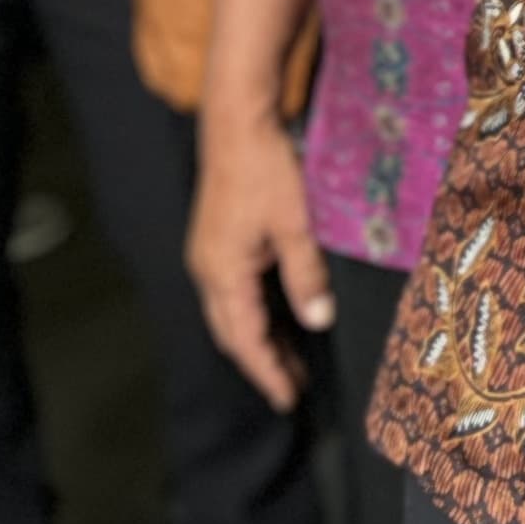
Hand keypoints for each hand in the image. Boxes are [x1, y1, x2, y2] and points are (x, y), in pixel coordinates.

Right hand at [188, 108, 329, 411]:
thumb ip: (306, 274)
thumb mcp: (295, 224)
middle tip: (292, 388)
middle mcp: (207, 270)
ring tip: (288, 361)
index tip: (288, 399)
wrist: (238, 124)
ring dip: (257, 338)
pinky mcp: (215, 240)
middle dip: (261, 362)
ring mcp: (208, 255)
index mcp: (223, 273)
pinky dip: (251, 313)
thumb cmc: (267, 170)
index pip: (246, 339)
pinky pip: (231, 292)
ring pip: (230, 314)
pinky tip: (273, 315)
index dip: (267, 371)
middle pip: (232, 333)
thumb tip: (317, 321)